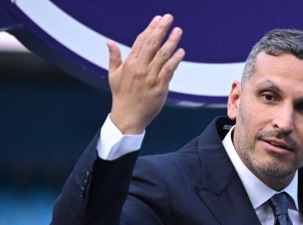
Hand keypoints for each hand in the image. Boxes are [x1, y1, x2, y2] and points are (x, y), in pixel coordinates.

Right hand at [108, 14, 184, 133]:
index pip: (141, 41)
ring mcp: (150, 77)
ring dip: (171, 41)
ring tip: (178, 30)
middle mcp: (140, 68)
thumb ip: (114, 57)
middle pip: (152, 44)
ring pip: (162, 55)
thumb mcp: (114, 75)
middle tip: (169, 18)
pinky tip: (181, 52)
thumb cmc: (121, 96)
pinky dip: (175, 60)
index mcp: (130, 63)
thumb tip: (109, 42)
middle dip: (161, 29)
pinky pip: (169, 70)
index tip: (158, 19)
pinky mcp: (160, 87)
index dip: (150, 28)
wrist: (128, 116)